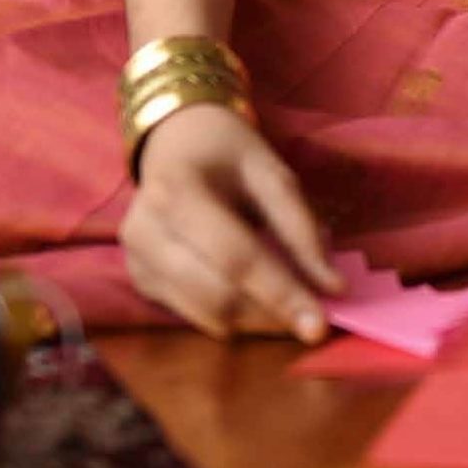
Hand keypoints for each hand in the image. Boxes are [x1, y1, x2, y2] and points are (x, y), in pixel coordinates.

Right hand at [120, 105, 341, 340]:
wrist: (175, 141)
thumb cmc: (228, 153)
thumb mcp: (271, 171)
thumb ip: (299, 227)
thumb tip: (332, 287)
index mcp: (177, 191)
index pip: (235, 257)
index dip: (280, 293)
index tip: (318, 326)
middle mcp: (144, 231)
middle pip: (216, 294)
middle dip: (270, 314)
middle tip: (314, 321)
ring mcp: (135, 261)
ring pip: (203, 313)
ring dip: (253, 320)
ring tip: (289, 306)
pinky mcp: (139, 282)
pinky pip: (191, 313)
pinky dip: (230, 314)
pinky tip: (253, 296)